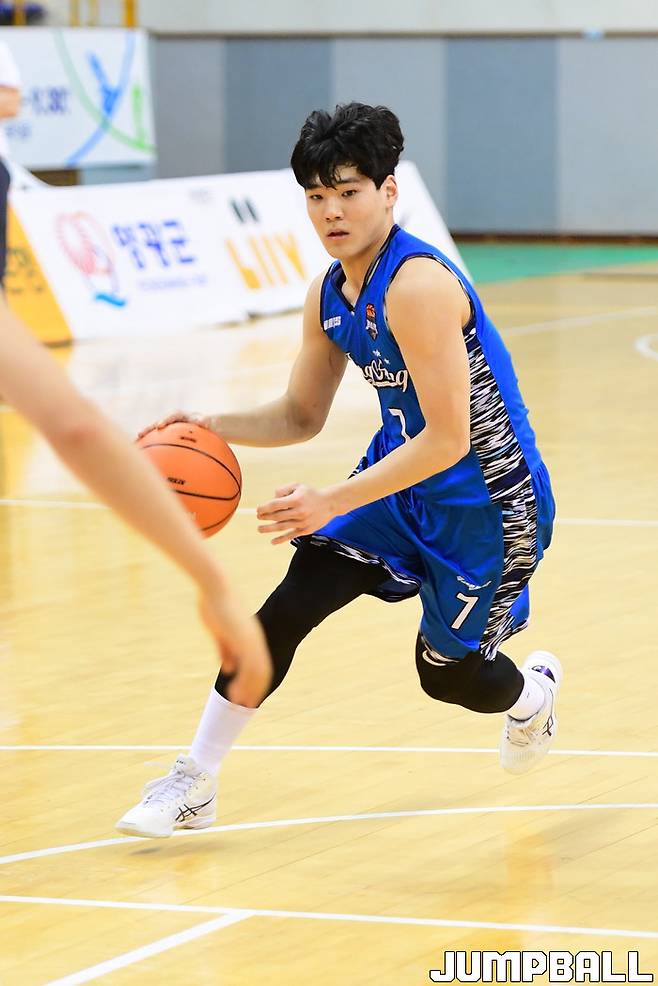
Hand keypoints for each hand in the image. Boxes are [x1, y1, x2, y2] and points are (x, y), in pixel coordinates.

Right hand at [137, 410, 211, 440]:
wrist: (201, 425)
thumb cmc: (204, 422)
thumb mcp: (206, 421)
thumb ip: (204, 420)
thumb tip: (203, 422)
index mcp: (179, 415)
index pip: (171, 416)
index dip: (164, 421)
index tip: (159, 427)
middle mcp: (170, 421)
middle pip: (157, 424)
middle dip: (149, 429)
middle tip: (141, 434)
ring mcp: (166, 428)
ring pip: (154, 432)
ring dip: (145, 438)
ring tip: (135, 444)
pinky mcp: (165, 435)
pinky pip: (156, 440)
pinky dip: (149, 445)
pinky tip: (142, 455)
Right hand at [199, 584, 270, 707]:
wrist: (215, 587)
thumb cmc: (215, 605)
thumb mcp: (220, 632)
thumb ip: (225, 649)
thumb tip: (229, 668)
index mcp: (251, 638)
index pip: (260, 665)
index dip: (255, 682)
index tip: (248, 695)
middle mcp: (256, 641)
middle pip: (262, 672)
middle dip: (255, 690)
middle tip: (246, 705)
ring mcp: (252, 641)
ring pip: (258, 673)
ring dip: (248, 690)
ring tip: (239, 703)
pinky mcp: (244, 640)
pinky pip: (249, 668)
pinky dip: (244, 683)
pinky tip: (233, 693)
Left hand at [256, 482, 335, 544]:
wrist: (329, 503)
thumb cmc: (310, 494)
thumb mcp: (297, 486)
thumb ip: (283, 490)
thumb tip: (272, 500)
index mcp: (296, 499)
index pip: (275, 505)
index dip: (264, 508)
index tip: (258, 510)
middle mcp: (299, 511)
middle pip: (277, 516)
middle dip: (265, 517)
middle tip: (258, 517)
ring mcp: (302, 522)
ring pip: (282, 527)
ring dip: (268, 529)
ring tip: (259, 529)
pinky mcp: (306, 530)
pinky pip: (291, 535)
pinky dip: (281, 539)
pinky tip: (273, 541)